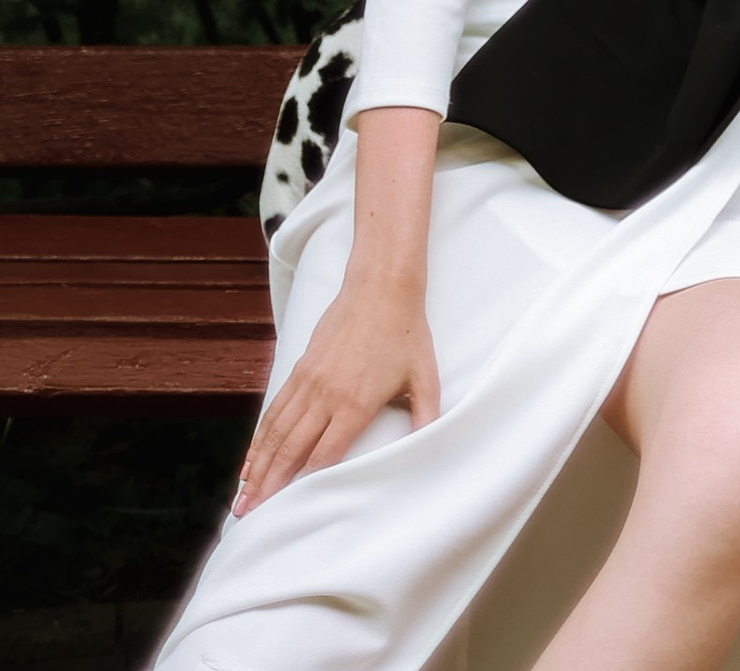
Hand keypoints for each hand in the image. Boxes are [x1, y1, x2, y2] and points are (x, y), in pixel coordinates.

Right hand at [235, 272, 439, 510]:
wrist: (382, 287)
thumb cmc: (407, 334)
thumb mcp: (425, 377)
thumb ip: (427, 416)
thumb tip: (432, 448)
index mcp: (356, 403)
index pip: (324, 455)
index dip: (304, 486)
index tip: (288, 513)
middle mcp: (326, 395)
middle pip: (290, 449)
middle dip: (268, 486)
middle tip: (248, 516)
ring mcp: (309, 381)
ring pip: (276, 432)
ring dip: (257, 467)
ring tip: (242, 497)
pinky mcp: (301, 368)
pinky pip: (274, 409)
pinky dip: (259, 438)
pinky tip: (250, 458)